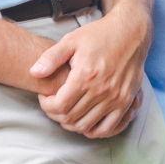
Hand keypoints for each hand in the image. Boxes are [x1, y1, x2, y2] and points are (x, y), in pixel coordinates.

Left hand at [28, 1, 150, 138]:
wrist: (130, 32)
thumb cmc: (99, 35)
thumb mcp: (71, 40)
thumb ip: (51, 57)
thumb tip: (34, 73)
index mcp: (85, 76)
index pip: (59, 106)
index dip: (46, 106)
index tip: (45, 97)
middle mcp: (102, 90)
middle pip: (70, 118)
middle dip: (56, 115)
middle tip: (53, 104)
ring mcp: (116, 98)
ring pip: (86, 126)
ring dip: (72, 124)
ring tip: (67, 111)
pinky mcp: (126, 102)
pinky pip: (108, 128)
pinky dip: (94, 130)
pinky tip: (85, 122)